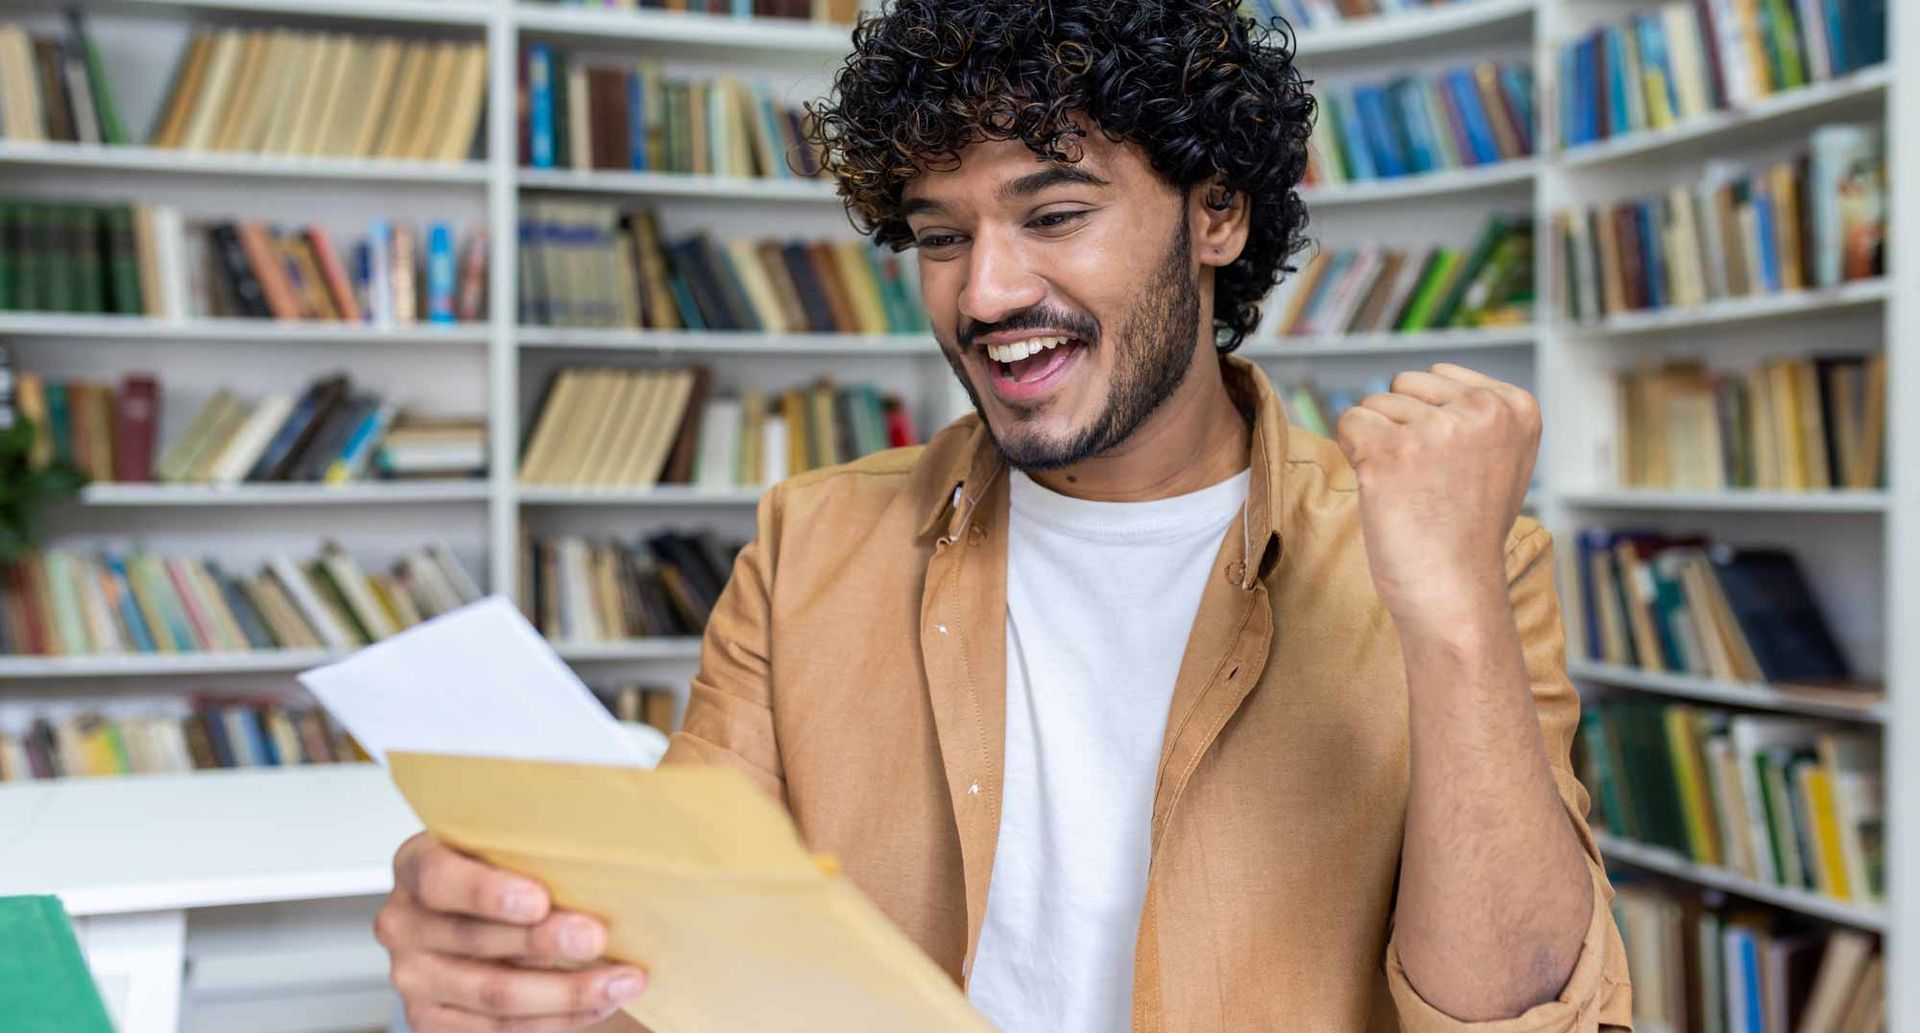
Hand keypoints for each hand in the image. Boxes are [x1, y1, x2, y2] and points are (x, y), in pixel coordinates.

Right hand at [376, 832, 648, 1031]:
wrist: (488, 915)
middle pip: (475, 941)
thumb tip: (612, 832)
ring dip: (568, 990)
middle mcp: (404, 924)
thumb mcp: (509, 840)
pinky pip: (503, 1031)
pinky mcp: (434, 1021)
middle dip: (545, 941)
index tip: (539, 899)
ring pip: (496, 994)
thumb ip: (538, 841)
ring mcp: (415, 978)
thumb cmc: (506, 870)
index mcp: (416, 866)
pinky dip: (561, 1017)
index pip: (440, 878)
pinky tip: (600, 998)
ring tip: (622, 977)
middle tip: (597, 936)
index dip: (488, 892)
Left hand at [1334, 364, 1538, 629]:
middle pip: (1402, 386)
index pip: (1438, 376)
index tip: (1453, 469)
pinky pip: (1348, 423)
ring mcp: (1437, 429)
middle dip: (1402, 428)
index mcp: (1515, 406)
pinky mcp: (1390, 451)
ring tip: (1411, 492)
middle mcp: (1483, 410)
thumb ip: (1471, 412)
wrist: (1455, 594)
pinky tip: (1384, 491)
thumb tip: (1424, 379)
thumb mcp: (1496, 458)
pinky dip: (1354, 456)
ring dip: (1378, 447)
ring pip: (1373, 405)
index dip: (1429, 421)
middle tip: (1427, 484)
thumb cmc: (1465, 532)